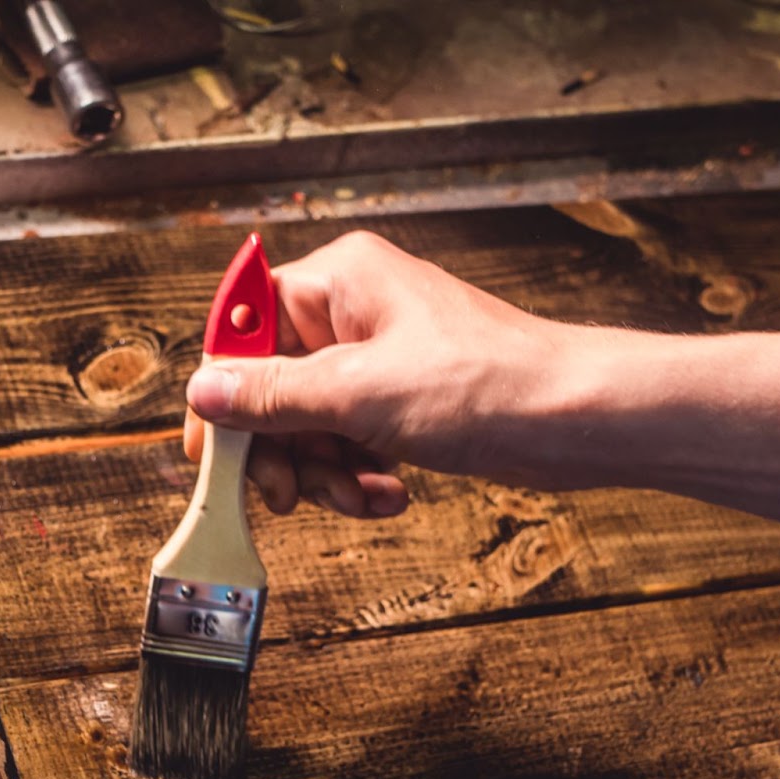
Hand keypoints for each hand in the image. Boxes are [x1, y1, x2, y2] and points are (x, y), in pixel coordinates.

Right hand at [183, 231, 573, 517]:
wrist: (574, 419)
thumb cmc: (489, 383)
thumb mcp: (360, 394)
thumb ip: (273, 396)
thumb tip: (205, 392)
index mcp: (338, 281)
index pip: (245, 329)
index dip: (222, 393)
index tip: (210, 450)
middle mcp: (354, 313)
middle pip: (273, 387)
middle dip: (283, 449)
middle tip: (290, 495)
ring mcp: (380, 360)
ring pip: (311, 425)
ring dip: (327, 473)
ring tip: (361, 495)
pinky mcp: (404, 402)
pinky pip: (351, 443)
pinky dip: (361, 476)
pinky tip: (390, 495)